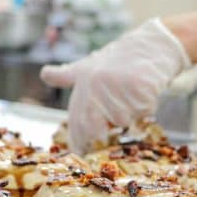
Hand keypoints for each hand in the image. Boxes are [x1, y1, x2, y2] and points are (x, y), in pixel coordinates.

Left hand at [41, 18, 196, 153]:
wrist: (153, 44)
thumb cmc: (120, 59)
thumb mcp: (89, 64)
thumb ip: (67, 75)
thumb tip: (44, 75)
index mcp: (83, 80)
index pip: (76, 120)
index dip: (78, 141)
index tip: (81, 153)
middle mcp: (97, 83)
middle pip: (94, 127)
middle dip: (102, 137)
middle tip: (109, 137)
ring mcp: (118, 84)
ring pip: (122, 121)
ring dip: (130, 117)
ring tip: (133, 97)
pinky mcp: (139, 85)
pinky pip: (143, 112)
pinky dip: (147, 108)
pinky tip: (147, 92)